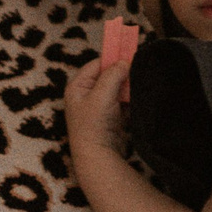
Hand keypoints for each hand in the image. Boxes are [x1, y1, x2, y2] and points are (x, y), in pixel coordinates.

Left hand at [64, 54, 130, 169]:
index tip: (129, 55)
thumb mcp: (102, 94)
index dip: (112, 59)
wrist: (98, 156)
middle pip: (108, 75)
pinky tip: (135, 102)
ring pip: (117, 88)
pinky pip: (122, 101)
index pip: (96, 64)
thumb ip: (113, 75)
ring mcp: (98, 106)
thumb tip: (124, 62)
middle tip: (135, 72)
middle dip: (122, 75)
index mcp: (77, 86)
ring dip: (127, 88)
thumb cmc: (93, 126)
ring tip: (135, 90)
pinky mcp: (110, 116)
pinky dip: (129, 100)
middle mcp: (85, 94)